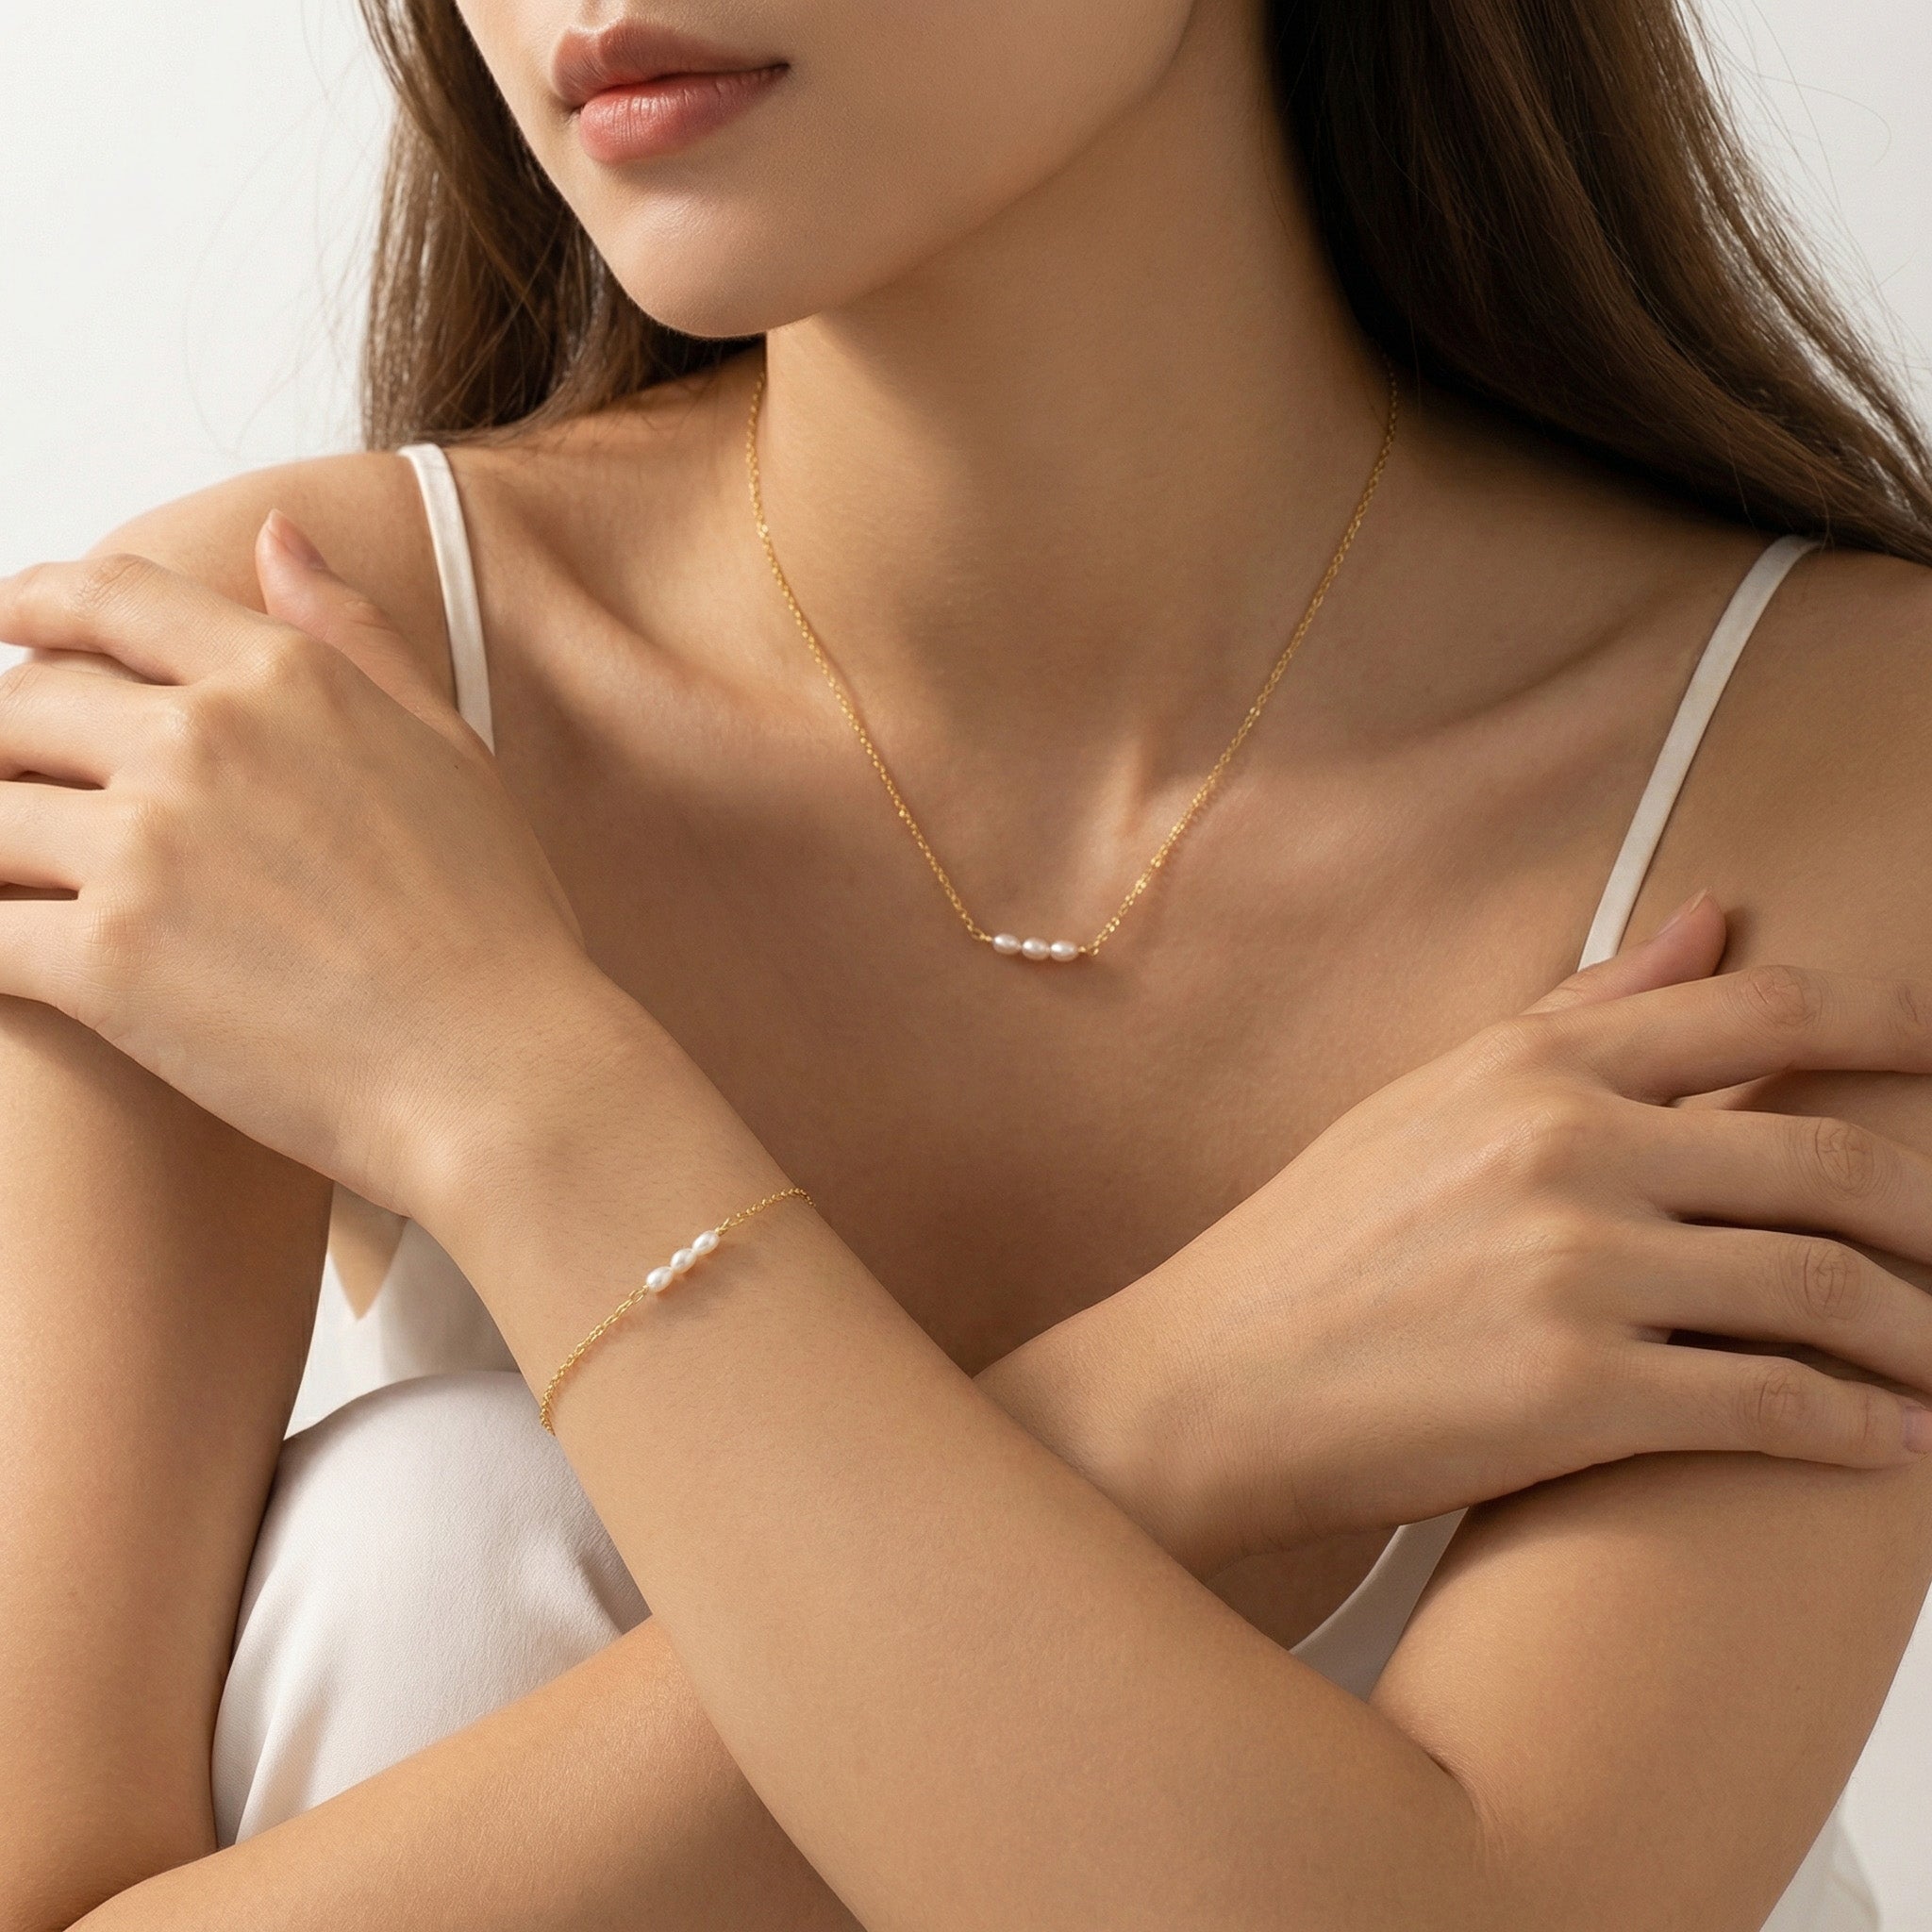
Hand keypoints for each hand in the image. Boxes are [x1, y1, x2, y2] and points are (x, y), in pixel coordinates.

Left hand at [0, 523, 611, 1213]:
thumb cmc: (496, 925)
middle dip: (1, 748)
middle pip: (20, 708)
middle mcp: (200, 742)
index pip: (113, 599)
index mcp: (285, 681)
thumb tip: (278, 534)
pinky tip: (5, 966)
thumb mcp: (450, 751)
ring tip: (16, 884)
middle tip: (15, 793)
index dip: (36, 598)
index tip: (7, 618)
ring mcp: (143, 850)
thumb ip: (357, 637)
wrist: (499, 1071)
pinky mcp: (102, 965)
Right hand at [1098, 897, 1931, 1574]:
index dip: (1908, 1025)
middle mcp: (1564, 1147)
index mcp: (1534, 1066)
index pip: (1770, 1010)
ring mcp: (1570, 1268)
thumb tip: (1713, 916)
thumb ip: (1584, 1010)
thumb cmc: (1318, 1242)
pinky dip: (1861, 1428)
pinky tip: (1898, 1446)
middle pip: (1831, 1157)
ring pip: (1823, 1286)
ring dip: (1924, 1335)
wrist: (1208, 1380)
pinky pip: (1769, 1404)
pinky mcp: (1572, 1394)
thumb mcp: (1436, 1096)